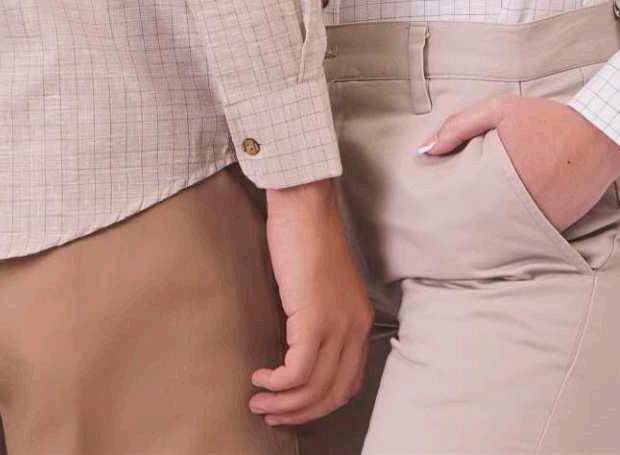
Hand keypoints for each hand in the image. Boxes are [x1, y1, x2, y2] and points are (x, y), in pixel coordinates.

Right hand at [249, 178, 373, 427]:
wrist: (304, 205)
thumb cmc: (308, 237)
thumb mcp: (325, 286)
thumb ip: (322, 317)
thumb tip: (300, 349)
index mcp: (360, 321)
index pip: (348, 383)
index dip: (319, 404)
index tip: (293, 406)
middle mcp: (355, 328)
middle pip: (331, 394)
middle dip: (300, 413)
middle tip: (271, 413)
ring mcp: (337, 325)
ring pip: (313, 389)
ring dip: (283, 403)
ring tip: (259, 400)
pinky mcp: (313, 319)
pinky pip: (296, 372)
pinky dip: (276, 383)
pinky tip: (260, 376)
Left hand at [418, 95, 619, 231]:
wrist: (599, 136)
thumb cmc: (547, 119)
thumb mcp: (500, 109)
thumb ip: (459, 126)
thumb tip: (425, 149)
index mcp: (500, 174)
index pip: (461, 201)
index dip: (444, 209)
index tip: (429, 212)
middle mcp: (519, 203)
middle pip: (477, 224)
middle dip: (460, 225)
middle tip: (440, 227)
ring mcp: (539, 219)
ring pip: (500, 235)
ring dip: (485, 231)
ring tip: (466, 229)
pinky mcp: (556, 227)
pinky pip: (526, 236)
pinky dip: (512, 232)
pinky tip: (499, 225)